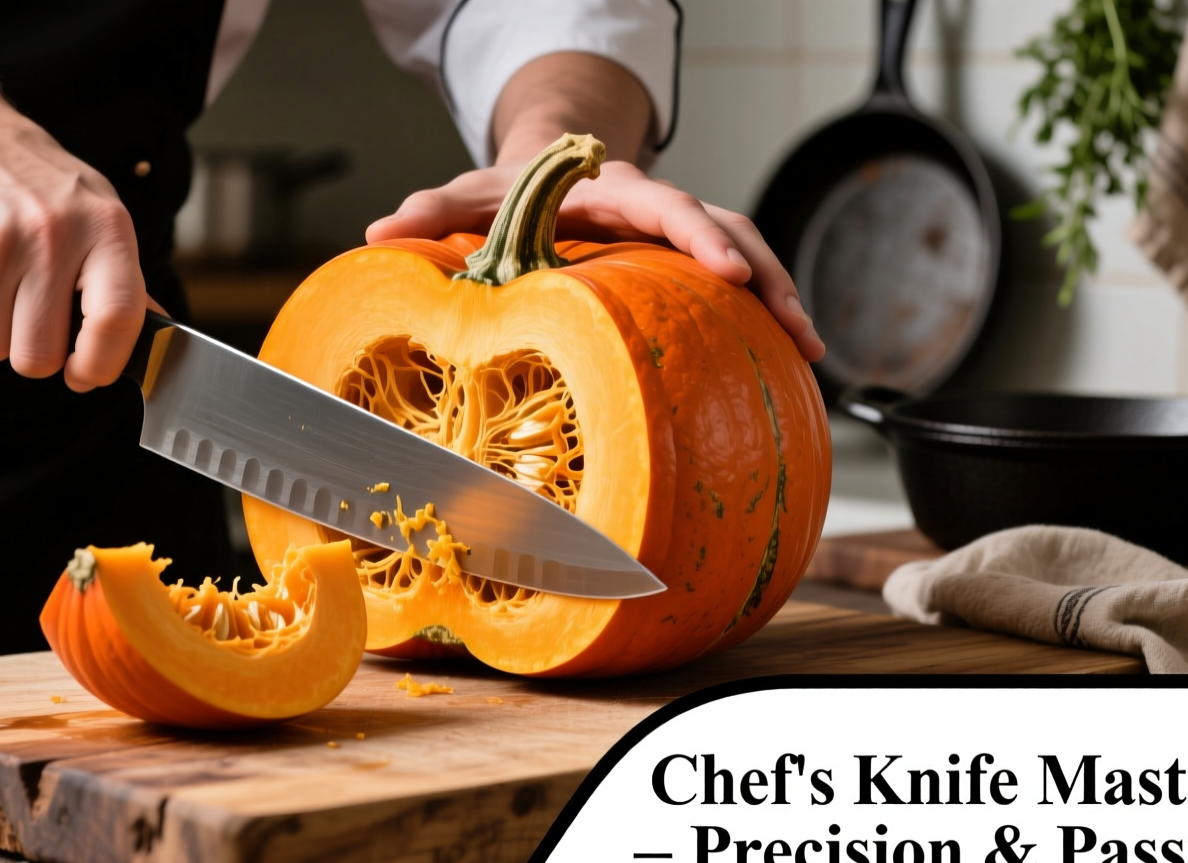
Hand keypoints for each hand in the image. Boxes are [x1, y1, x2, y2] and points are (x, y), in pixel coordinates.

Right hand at [0, 3, 144, 390]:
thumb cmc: (31, 179)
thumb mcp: (95, 210)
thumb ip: (122, 276)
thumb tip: (158, 337)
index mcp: (105, 227)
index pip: (118, 318)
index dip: (102, 364)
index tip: (86, 375)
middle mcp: (54, 236)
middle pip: (39, 355)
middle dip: (31, 353)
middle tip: (28, 320)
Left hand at [365, 161, 825, 362]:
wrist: (543, 174)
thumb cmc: (507, 194)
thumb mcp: (469, 197)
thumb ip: (432, 211)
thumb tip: (379, 228)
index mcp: (609, 190)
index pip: (664, 204)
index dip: (697, 235)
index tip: (729, 271)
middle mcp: (653, 211)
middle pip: (723, 226)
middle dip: (760, 270)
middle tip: (787, 317)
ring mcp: (675, 241)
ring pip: (745, 252)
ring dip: (780, 297)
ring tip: (808, 349)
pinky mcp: (685, 270)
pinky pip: (736, 287)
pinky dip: (764, 317)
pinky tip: (790, 363)